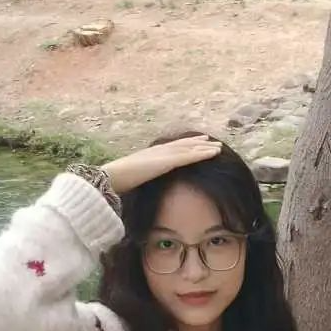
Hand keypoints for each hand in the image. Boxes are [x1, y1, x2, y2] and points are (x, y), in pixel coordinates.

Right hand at [102, 135, 221, 194]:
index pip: (173, 147)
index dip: (186, 144)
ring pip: (189, 149)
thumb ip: (142, 181)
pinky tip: (214, 153)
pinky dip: (202, 154)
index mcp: (152, 154)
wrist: (112, 178)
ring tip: (219, 147)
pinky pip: (189, 156)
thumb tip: (141, 189)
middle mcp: (159, 151)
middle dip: (199, 143)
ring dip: (205, 147)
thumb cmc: (119, 182)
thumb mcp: (134, 180)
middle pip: (184, 145)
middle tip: (213, 141)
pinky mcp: (167, 162)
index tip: (197, 142)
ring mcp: (163, 155)